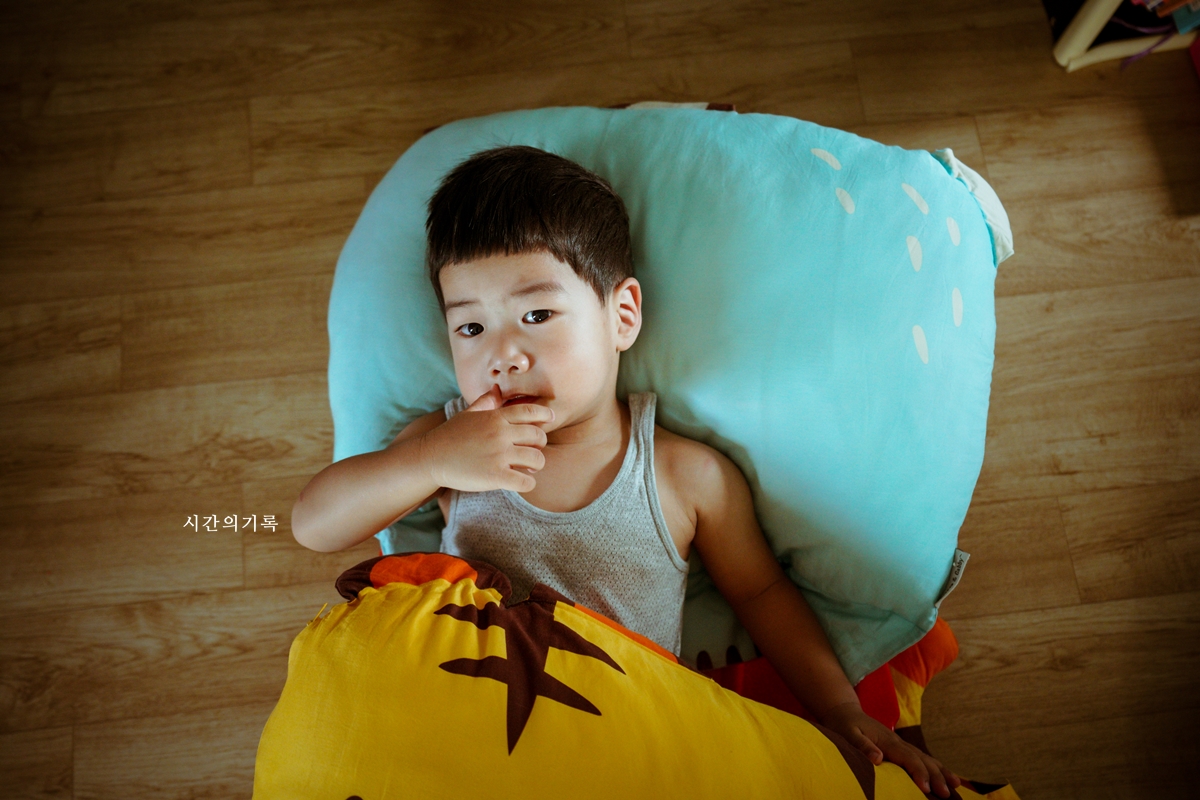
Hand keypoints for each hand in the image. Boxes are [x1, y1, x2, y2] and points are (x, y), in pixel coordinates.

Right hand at [416, 385, 554, 493]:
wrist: (431, 457)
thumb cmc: (450, 435)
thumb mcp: (468, 413)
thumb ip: (486, 402)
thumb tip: (497, 389)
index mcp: (496, 417)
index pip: (530, 411)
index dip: (544, 415)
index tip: (550, 419)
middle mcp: (501, 434)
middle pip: (538, 436)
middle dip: (539, 445)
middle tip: (531, 451)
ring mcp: (499, 455)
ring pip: (537, 459)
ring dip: (536, 465)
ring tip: (528, 468)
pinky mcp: (496, 476)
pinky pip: (526, 482)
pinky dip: (528, 483)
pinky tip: (520, 482)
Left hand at [820, 702, 960, 797]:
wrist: (845, 712)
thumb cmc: (844, 725)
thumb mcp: (848, 734)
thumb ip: (862, 746)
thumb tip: (878, 758)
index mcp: (888, 741)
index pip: (908, 758)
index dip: (918, 773)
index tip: (926, 788)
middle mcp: (898, 742)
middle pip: (922, 759)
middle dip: (936, 777)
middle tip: (947, 794)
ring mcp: (901, 744)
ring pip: (926, 758)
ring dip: (941, 772)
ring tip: (956, 786)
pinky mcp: (900, 748)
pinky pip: (921, 758)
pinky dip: (936, 767)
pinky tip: (946, 777)